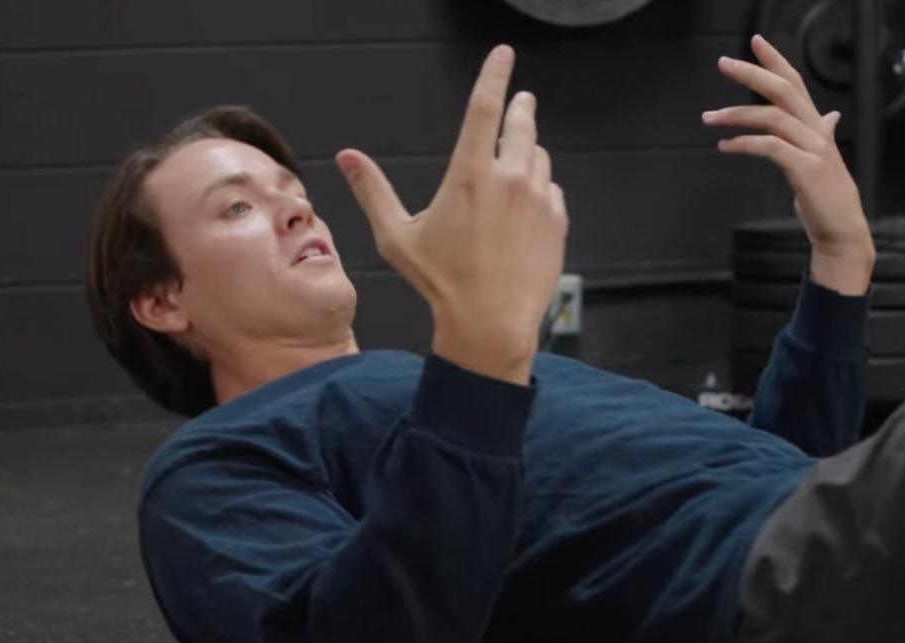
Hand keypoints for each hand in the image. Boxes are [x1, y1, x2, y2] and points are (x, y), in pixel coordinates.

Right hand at [337, 45, 568, 384]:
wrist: (491, 324)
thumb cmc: (440, 283)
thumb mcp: (397, 236)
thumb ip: (373, 191)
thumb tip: (347, 157)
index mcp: (470, 175)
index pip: (485, 107)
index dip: (494, 75)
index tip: (503, 55)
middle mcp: (510, 179)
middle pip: (521, 124)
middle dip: (520, 108)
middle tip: (521, 101)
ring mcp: (539, 200)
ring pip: (538, 158)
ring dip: (527, 155)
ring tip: (512, 173)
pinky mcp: (558, 222)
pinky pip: (552, 190)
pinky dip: (540, 191)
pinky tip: (524, 210)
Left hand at [703, 35, 875, 295]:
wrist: (841, 231)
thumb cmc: (827, 198)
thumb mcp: (823, 160)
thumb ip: (823, 133)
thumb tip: (830, 115)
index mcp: (816, 126)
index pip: (795, 83)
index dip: (777, 61)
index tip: (756, 42)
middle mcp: (816, 131)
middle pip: (783, 90)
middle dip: (752, 73)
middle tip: (724, 63)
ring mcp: (812, 149)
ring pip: (772, 117)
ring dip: (736, 114)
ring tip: (710, 118)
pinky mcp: (805, 169)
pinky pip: (769, 147)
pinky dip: (744, 144)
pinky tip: (725, 146)